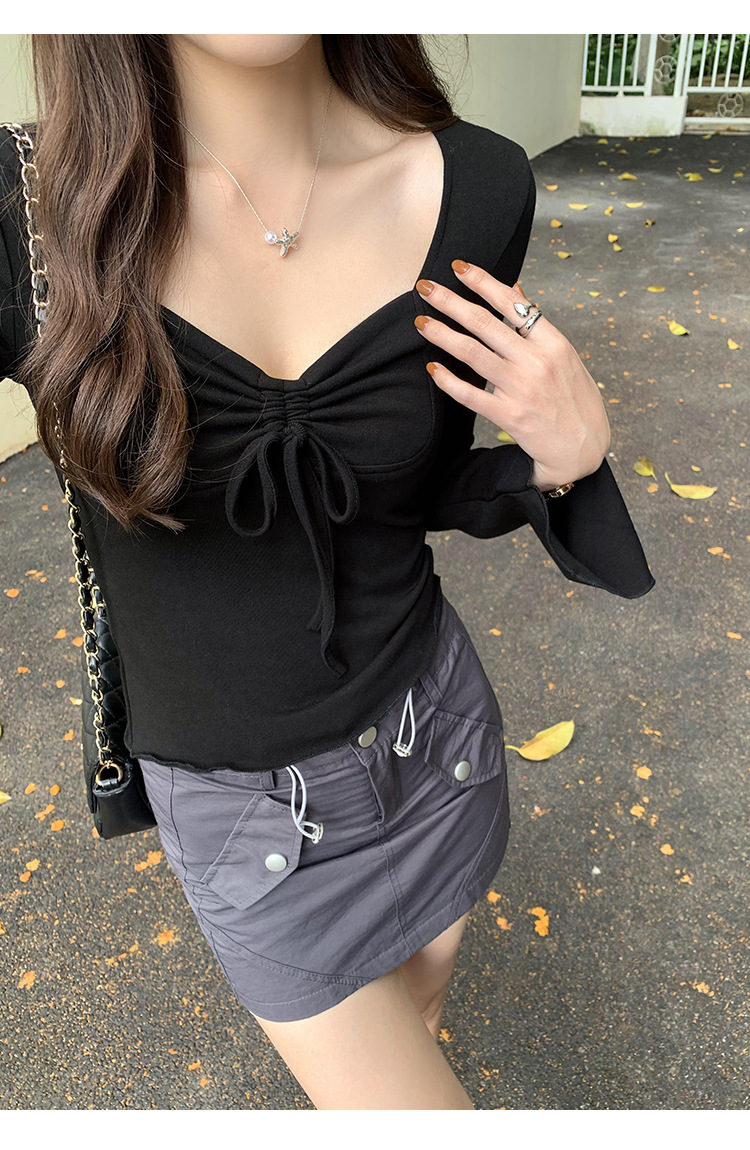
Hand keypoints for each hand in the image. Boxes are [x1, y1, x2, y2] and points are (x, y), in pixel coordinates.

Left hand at [414, 261, 610, 490]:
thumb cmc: (575, 400)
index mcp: (553, 342)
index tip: (458, 267)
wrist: (583, 449)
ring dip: (442, 334)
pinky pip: (470, 394)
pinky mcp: (509, 416)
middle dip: (450, 301)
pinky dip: (448, 381)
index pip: (512, 303)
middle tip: (425, 287)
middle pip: (484, 323)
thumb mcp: (565, 357)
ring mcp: (522, 389)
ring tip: (420, 322)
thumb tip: (516, 290)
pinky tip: (432, 368)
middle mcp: (536, 362)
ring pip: (472, 353)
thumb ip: (537, 327)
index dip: (482, 281)